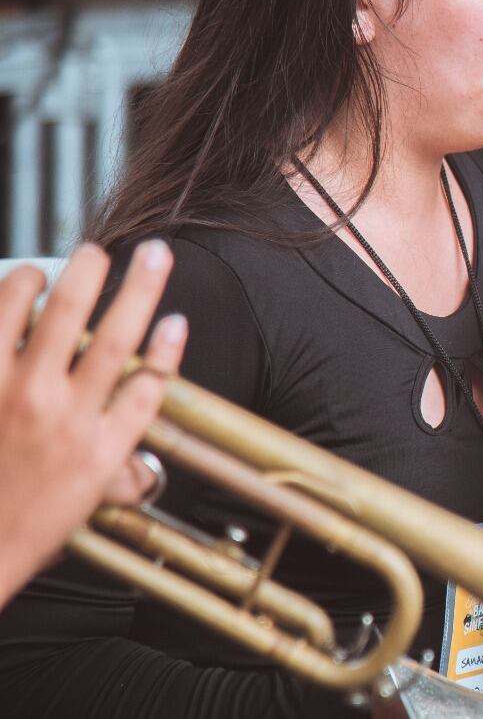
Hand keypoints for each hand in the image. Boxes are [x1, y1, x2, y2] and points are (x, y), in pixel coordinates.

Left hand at [0, 242, 186, 603]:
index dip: (168, 346)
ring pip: (55, 314)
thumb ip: (125, 469)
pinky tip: (19, 285)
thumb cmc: (28, 520)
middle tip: (146, 251)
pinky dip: (10, 298)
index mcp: (101, 447)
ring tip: (80, 261)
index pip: (150, 383)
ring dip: (72, 277)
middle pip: (113, 331)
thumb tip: (149, 456)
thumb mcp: (90, 498)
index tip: (177, 319)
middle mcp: (64, 414)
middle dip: (136, 282)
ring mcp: (16, 395)